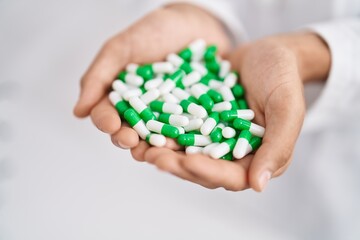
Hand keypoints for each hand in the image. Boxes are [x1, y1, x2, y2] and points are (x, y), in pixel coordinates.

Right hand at [73, 4, 230, 147]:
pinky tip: (185, 144)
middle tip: (132, 142)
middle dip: (129, 139)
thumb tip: (78, 112)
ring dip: (155, 147)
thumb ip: (98, 77)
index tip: (110, 125)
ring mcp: (167, 116)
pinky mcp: (191, 118)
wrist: (195, 24)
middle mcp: (142, 111)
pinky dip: (185, 140)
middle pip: (130, 132)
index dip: (106, 122)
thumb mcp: (122, 48)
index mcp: (121, 97)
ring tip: (157, 149)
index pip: (107, 114)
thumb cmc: (154, 31)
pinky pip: (187, 133)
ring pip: (157, 138)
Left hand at [134, 33, 329, 191]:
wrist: (269, 52)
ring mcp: (214, 137)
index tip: (187, 162)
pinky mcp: (201, 121)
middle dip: (177, 165)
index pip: (231, 176)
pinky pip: (181, 129)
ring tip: (141, 146)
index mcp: (256, 158)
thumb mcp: (287, 107)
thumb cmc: (283, 77)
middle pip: (203, 168)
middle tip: (153, 157)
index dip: (208, 172)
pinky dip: (163, 129)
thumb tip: (258, 186)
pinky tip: (144, 125)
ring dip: (165, 152)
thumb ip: (278, 146)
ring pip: (187, 152)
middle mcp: (232, 152)